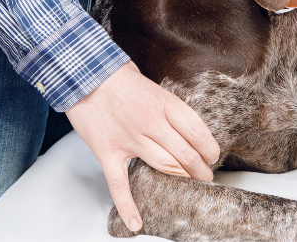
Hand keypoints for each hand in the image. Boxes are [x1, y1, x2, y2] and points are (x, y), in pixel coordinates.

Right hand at [65, 62, 219, 232]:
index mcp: (164, 104)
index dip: (209, 148)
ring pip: (163, 167)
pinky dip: (128, 205)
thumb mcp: (152, 86)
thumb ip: (167, 108)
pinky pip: (119, 184)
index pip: (197, 132)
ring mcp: (129, 139)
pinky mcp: (108, 151)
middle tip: (206, 177)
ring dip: (180, 180)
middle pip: (184, 154)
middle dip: (200, 169)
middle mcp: (151, 123)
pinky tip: (137, 222)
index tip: (212, 156)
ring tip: (191, 188)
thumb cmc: (119, 77)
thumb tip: (184, 127)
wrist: (84, 74)